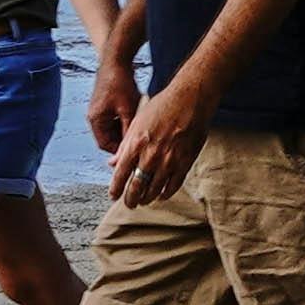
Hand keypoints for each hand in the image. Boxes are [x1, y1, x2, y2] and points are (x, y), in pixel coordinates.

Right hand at [86, 54, 134, 156]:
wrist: (116, 61)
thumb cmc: (120, 84)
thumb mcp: (128, 110)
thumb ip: (128, 130)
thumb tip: (133, 147)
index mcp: (95, 120)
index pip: (104, 145)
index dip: (119, 151)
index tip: (134, 151)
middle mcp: (93, 117)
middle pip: (107, 138)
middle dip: (122, 140)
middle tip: (139, 140)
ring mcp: (97, 110)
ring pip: (111, 129)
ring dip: (123, 130)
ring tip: (138, 127)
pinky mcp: (103, 105)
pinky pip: (112, 120)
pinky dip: (122, 121)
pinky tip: (134, 117)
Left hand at [113, 76, 209, 207]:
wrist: (190, 100)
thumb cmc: (163, 107)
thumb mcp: (137, 122)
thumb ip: (125, 146)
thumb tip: (114, 163)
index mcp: (136, 144)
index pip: (121, 174)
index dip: (116, 189)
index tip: (114, 196)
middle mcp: (151, 155)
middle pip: (136, 186)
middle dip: (130, 199)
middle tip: (129, 204)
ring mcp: (169, 160)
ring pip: (154, 189)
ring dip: (147, 198)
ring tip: (144, 200)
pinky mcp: (185, 162)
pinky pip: (173, 185)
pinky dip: (166, 193)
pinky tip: (161, 195)